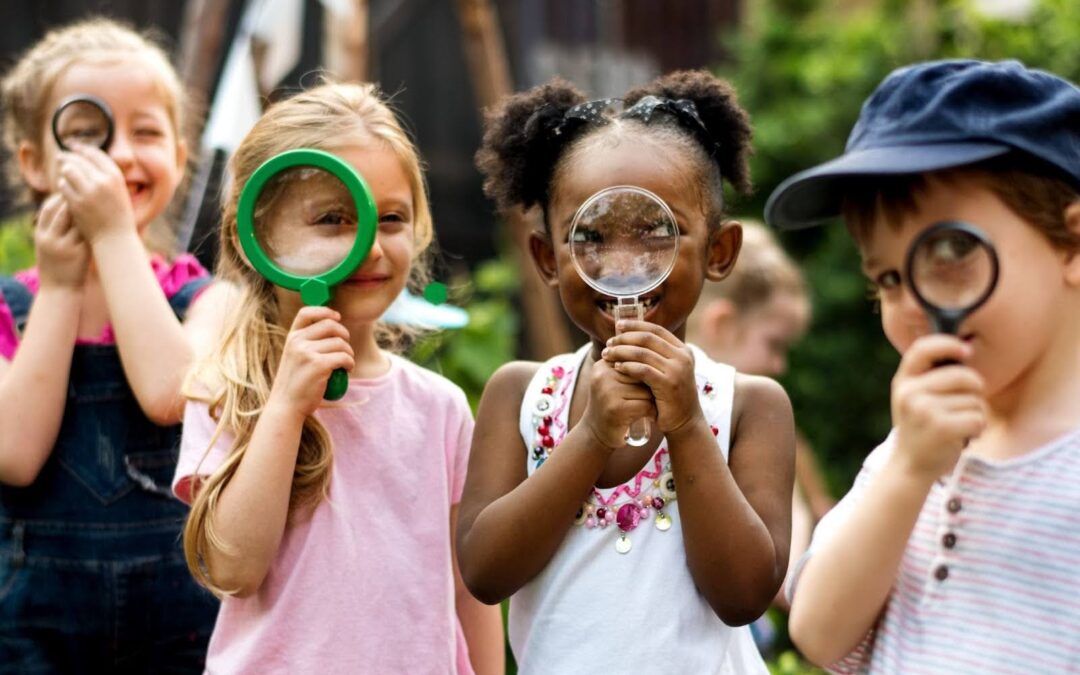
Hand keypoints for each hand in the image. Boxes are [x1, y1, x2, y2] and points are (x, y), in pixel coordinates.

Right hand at [34, 194, 88, 289]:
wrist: (60, 290)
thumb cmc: (55, 265)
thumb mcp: (46, 246)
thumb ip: (52, 229)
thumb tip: (65, 207)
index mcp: (40, 235)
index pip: (48, 208)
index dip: (59, 199)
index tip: (71, 192)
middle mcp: (50, 239)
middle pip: (62, 212)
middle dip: (75, 201)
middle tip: (88, 193)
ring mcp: (65, 246)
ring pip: (76, 221)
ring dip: (86, 211)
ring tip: (96, 204)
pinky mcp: (80, 253)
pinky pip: (87, 233)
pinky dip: (94, 225)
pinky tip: (101, 219)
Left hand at [56, 145, 135, 244]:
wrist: (115, 238)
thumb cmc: (118, 214)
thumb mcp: (119, 190)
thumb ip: (106, 175)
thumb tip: (86, 158)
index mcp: (115, 176)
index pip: (94, 154)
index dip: (82, 148)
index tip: (74, 146)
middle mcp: (102, 181)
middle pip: (79, 160)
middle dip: (68, 157)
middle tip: (61, 156)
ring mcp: (88, 192)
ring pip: (68, 171)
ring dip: (65, 171)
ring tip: (65, 173)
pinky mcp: (76, 202)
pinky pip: (63, 186)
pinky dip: (63, 185)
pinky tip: (65, 187)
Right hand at [267, 307, 354, 417]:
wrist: (286, 406)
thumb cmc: (294, 384)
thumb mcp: (294, 358)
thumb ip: (307, 344)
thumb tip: (332, 328)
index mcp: (291, 338)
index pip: (306, 312)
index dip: (325, 311)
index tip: (337, 317)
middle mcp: (297, 342)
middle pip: (330, 325)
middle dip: (344, 334)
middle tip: (345, 347)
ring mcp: (307, 352)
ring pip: (340, 343)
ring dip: (349, 352)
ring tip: (346, 363)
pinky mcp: (319, 365)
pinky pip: (344, 357)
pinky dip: (350, 363)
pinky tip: (347, 370)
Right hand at [581, 355, 656, 449]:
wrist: (597, 433)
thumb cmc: (613, 404)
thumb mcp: (615, 381)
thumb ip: (627, 364)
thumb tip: (654, 343)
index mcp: (603, 365)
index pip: (636, 359)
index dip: (646, 373)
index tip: (646, 386)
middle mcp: (602, 375)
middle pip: (642, 373)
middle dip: (650, 386)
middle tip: (650, 397)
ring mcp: (607, 392)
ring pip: (646, 389)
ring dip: (652, 399)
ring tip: (646, 407)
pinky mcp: (615, 409)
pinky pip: (645, 404)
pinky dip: (652, 412)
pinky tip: (648, 417)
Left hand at [601, 320, 703, 434]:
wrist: (683, 421)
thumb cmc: (669, 395)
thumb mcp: (666, 370)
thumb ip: (655, 354)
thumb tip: (627, 335)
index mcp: (683, 350)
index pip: (656, 329)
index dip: (635, 325)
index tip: (618, 325)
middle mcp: (683, 357)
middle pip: (648, 338)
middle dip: (625, 338)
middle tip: (609, 342)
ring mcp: (677, 370)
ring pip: (643, 353)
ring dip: (621, 352)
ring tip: (607, 355)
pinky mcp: (669, 384)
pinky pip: (643, 370)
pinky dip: (627, 367)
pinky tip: (616, 367)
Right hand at [890, 335, 985, 481]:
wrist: (910, 466)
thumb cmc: (920, 427)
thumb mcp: (914, 398)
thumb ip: (930, 376)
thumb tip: (966, 348)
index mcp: (903, 381)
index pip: (923, 349)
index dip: (948, 344)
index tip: (966, 350)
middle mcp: (910, 393)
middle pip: (963, 376)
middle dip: (974, 389)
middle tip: (964, 405)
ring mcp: (924, 410)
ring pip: (974, 400)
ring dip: (974, 414)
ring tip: (956, 425)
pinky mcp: (941, 428)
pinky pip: (978, 418)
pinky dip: (977, 428)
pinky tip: (962, 436)